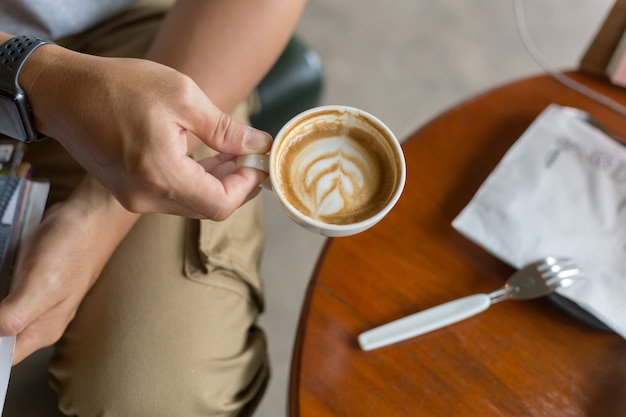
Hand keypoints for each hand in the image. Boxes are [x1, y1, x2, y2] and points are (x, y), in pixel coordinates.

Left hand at [0, 176, 140, 363]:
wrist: (89, 216)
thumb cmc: (72, 248)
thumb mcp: (41, 284)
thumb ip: (14, 317)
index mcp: (41, 331)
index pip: (1, 359)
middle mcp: (37, 322)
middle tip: (0, 286)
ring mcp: (33, 302)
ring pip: (0, 318)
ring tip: (3, 277)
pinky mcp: (27, 283)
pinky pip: (2, 297)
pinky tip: (0, 277)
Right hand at [22, 45, 271, 219]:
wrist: (63, 93)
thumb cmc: (119, 87)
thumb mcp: (182, 96)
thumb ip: (225, 129)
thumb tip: (258, 146)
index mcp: (159, 174)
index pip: (220, 204)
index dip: (246, 187)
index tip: (258, 162)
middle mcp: (145, 197)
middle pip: (208, 208)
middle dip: (236, 184)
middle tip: (251, 155)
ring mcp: (134, 199)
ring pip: (191, 204)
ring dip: (217, 183)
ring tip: (232, 152)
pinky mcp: (129, 193)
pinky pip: (173, 198)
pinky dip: (195, 182)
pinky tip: (208, 158)